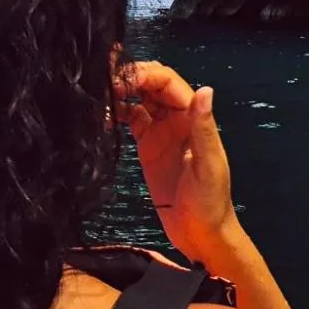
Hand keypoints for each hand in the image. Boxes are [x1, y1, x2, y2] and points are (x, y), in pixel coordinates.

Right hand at [114, 60, 239, 263]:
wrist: (200, 234)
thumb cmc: (210, 203)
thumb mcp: (208, 166)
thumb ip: (203, 129)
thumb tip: (205, 90)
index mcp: (193, 117)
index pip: (167, 81)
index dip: (143, 74)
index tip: (120, 82)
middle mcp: (177, 118)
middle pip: (150, 83)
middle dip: (128, 77)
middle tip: (103, 84)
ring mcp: (161, 131)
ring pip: (138, 98)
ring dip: (119, 92)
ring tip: (98, 97)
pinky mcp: (148, 146)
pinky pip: (130, 119)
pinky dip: (115, 113)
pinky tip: (102, 117)